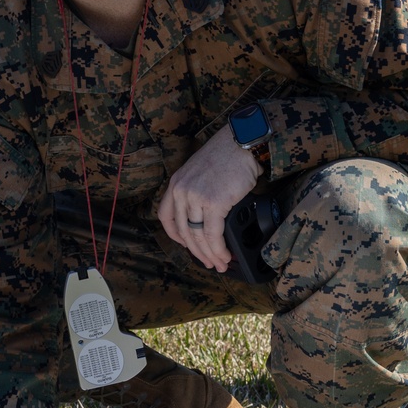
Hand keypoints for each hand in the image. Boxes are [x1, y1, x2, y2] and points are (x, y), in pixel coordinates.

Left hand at [157, 124, 260, 271]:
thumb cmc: (226, 155)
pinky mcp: (214, 203)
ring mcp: (196, 198)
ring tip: (220, 264)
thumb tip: (204, 218)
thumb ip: (195, 192)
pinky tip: (225, 256)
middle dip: (197, 252)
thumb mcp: (199, 172)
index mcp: (175, 184)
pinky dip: (219, 249)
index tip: (186, 245)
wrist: (241, 143)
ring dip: (210, 255)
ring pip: (198, 236)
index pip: (166, 217)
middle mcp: (181, 192)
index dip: (175, 236)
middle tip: (207, 263)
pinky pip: (213, 234)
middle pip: (184, 232)